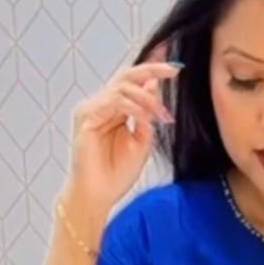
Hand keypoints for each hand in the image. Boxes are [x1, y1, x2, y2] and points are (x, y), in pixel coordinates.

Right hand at [63, 46, 180, 232]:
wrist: (99, 196)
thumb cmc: (117, 174)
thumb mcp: (143, 140)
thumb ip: (148, 113)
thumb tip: (154, 85)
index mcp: (114, 110)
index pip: (133, 82)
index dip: (153, 72)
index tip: (176, 69)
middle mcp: (101, 105)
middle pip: (126, 76)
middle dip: (152, 69)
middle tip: (175, 70)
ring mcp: (91, 109)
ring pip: (123, 86)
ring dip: (148, 98)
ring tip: (163, 115)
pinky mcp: (86, 116)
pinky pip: (115, 100)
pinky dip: (134, 107)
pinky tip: (146, 118)